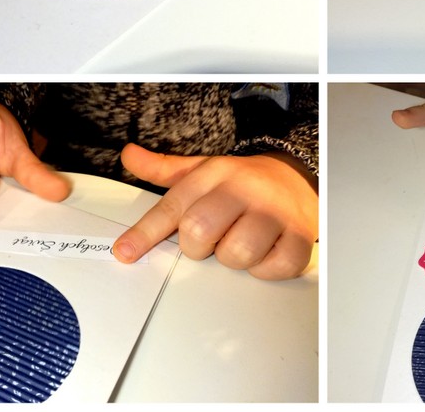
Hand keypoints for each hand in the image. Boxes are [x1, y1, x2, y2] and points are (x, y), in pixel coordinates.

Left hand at [113, 144, 318, 279]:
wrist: (297, 178)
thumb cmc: (243, 183)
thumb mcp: (204, 171)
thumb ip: (164, 168)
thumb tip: (128, 155)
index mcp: (217, 174)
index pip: (174, 205)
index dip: (146, 233)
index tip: (125, 253)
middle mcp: (245, 189)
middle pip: (201, 231)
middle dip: (197, 246)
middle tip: (210, 240)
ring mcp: (275, 213)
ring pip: (237, 254)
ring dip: (233, 258)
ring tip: (239, 242)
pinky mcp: (299, 236)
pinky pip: (273, 268)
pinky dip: (264, 269)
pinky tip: (264, 251)